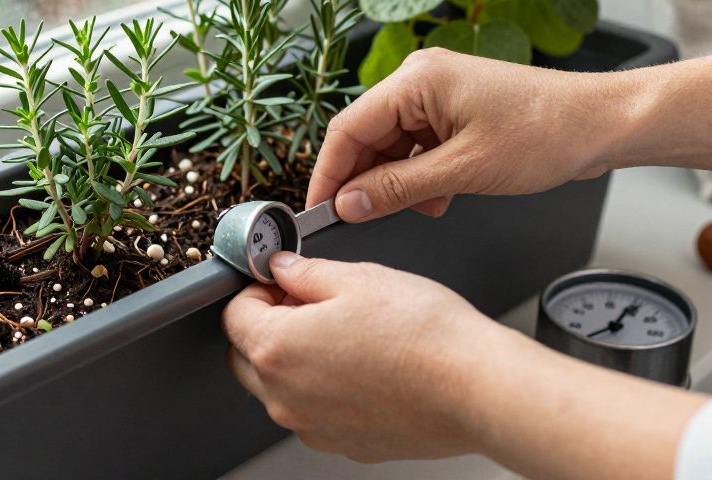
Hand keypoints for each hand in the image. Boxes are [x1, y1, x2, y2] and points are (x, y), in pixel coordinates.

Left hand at [222, 252, 707, 476]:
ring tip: (349, 332)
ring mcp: (312, 426)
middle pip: (248, 354)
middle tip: (313, 301)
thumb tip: (280, 268)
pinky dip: (326, 387)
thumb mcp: (357, 277)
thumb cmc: (425, 335)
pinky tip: (366, 364)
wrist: (477, 388)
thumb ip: (303, 272)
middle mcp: (284, 396)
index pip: (234, 312)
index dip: (258, 288)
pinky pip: (315, 409)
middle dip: (270, 323)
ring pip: (280, 386)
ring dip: (297, 357)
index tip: (283, 279)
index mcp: (276, 348)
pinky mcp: (342, 443)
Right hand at [308, 48, 625, 221]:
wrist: (602, 124)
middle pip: (367, 136)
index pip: (348, 129)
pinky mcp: (455, 109)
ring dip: (397, 181)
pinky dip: (420, 174)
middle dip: (365, 181)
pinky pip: (417, 144)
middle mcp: (421, 79)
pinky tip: (437, 197)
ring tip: (420, 207)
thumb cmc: (546, 134)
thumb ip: (398, 189)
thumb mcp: (462, 171)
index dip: (329, 174)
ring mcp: (438, 93)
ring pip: (392, 144)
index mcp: (416, 80)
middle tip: (361, 219)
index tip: (319, 210)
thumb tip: (350, 204)